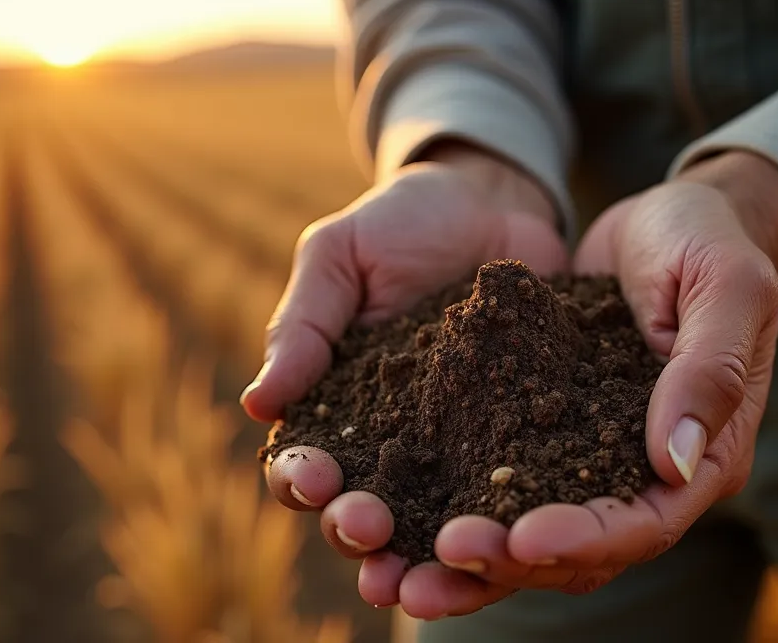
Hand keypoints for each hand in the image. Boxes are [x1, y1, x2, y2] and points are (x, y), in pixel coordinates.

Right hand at [240, 142, 569, 614]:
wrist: (495, 200)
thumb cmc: (401, 224)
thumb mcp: (341, 257)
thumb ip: (303, 326)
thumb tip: (256, 404)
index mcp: (335, 405)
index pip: (304, 459)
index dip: (299, 477)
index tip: (312, 476)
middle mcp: (392, 442)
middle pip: (362, 508)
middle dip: (357, 528)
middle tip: (369, 529)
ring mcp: (459, 449)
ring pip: (433, 523)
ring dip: (421, 556)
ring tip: (423, 577)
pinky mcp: (521, 443)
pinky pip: (512, 495)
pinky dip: (504, 526)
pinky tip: (509, 544)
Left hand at [401, 150, 777, 617]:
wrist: (667, 220)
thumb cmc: (706, 240)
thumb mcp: (725, 285)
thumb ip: (708, 369)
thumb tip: (675, 462)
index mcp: (707, 455)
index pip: (645, 522)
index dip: (585, 537)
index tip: (519, 539)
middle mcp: (646, 476)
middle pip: (579, 551)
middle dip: (509, 562)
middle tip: (440, 557)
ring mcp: (592, 459)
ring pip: (531, 536)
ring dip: (469, 561)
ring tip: (398, 573)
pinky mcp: (545, 434)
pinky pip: (497, 485)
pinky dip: (451, 505)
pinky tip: (393, 514)